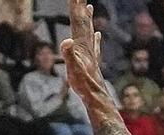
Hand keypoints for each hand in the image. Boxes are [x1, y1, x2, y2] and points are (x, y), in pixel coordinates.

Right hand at [61, 0, 114, 114]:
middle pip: (83, 22)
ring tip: (89, 7)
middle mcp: (87, 45)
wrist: (95, 96)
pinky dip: (95, 37)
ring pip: (88, 30)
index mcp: (80, 44)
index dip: (75, 7)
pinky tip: (97, 34)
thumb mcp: (73, 69)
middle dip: (80, 7)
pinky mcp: (92, 60)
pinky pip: (94, 44)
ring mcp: (90, 52)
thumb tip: (66, 41)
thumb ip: (69, 54)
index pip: (76, 21)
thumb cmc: (83, 84)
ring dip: (88, 18)